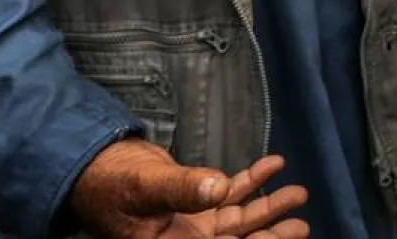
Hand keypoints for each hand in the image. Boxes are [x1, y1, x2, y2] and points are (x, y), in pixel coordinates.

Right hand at [69, 141, 307, 237]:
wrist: (96, 165)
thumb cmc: (111, 183)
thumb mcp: (145, 188)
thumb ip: (181, 189)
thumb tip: (219, 189)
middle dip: (269, 236)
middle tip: (300, 225)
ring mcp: (194, 222)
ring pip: (239, 220)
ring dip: (269, 208)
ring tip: (298, 194)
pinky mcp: (198, 200)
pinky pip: (232, 194)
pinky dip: (253, 181)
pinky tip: (274, 164)